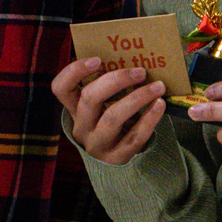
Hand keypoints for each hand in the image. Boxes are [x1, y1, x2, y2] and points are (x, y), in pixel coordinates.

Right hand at [50, 57, 168, 165]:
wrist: (118, 162)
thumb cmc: (114, 120)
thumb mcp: (104, 105)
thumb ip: (109, 86)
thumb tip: (133, 59)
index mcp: (75, 108)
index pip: (60, 88)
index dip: (75, 71)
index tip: (98, 59)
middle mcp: (81, 126)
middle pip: (89, 99)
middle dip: (116, 80)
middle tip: (141, 71)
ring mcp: (97, 145)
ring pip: (112, 118)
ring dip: (137, 98)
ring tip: (158, 86)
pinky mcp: (116, 158)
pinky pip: (134, 137)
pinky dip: (149, 119)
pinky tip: (160, 104)